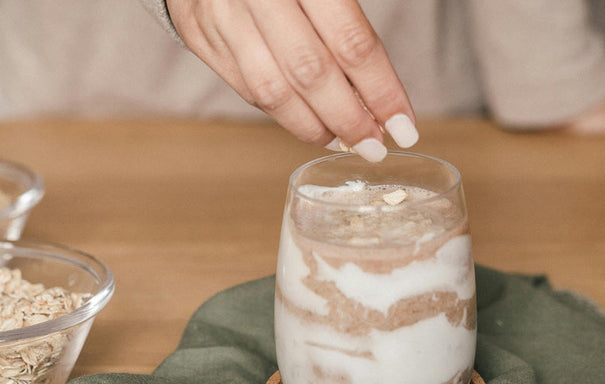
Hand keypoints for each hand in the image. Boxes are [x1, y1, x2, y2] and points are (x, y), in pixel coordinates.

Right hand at [166, 0, 418, 161]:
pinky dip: (282, 112)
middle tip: (375, 146)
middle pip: (311, 74)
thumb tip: (379, 94)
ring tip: (344, 141)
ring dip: (315, 127)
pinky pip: (246, 87)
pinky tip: (309, 121)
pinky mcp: (199, 33)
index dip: (381, 91)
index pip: (352, 44)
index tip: (405, 126)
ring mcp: (221, 14)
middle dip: (350, 120)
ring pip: (273, 91)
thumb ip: (350, 23)